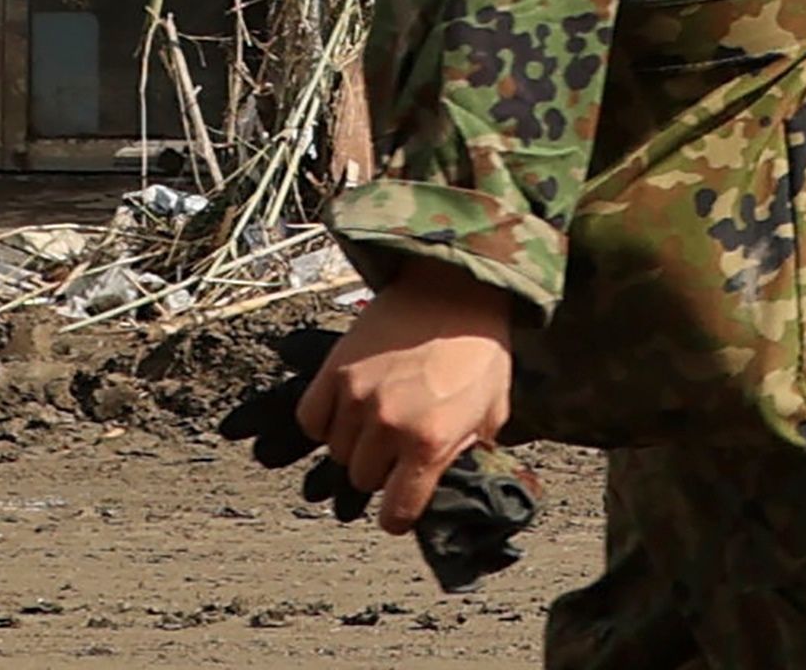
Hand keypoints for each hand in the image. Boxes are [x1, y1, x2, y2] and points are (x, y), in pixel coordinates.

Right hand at [297, 260, 513, 533]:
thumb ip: (469, 450)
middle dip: (381, 469)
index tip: (399, 510)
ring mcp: (357, 399)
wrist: (456, 289)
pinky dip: (325, 421)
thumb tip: (448, 477)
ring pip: (338, 452)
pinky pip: (312, 420)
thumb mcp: (493, 408)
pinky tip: (349, 408)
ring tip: (380, 417)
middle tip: (397, 446)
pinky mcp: (334, 373)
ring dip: (356, 443)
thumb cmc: (481, 349)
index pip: (398, 511)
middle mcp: (389, 426)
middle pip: (364, 479)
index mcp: (432, 442)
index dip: (399, 515)